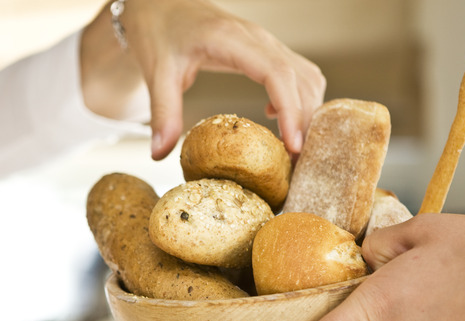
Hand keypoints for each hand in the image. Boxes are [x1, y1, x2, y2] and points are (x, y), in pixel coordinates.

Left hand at [80, 0, 325, 159]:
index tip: (293, 146)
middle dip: (305, 121)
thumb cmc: (159, 31)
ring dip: (307, 111)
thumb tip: (158, 155)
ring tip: (293, 148)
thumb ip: (163, 112)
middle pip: (300, 79)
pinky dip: (299, 99)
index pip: (277, 74)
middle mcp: (258, 39)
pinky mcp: (265, 49)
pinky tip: (276, 118)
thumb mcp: (157, 72)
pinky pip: (297, 73)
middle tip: (297, 161)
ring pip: (305, 76)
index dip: (291, 111)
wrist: (161, 4)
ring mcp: (265, 42)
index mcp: (233, 40)